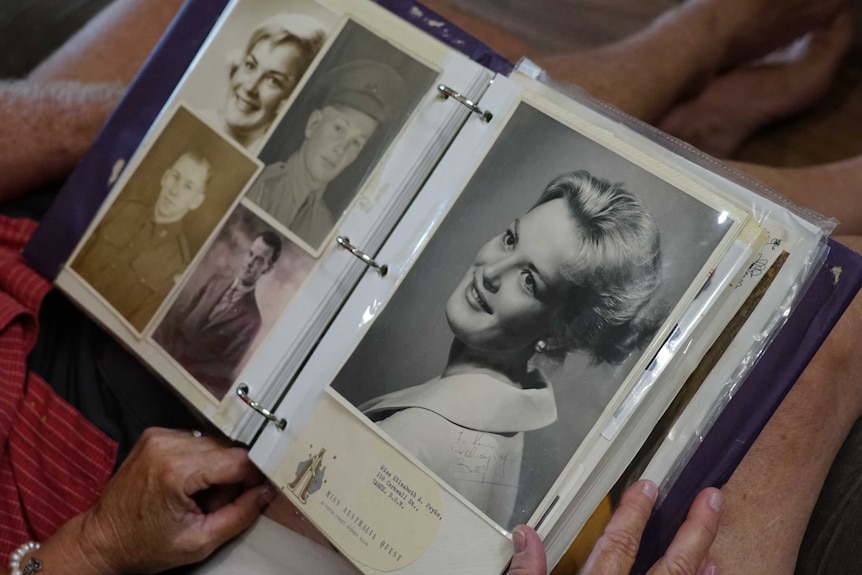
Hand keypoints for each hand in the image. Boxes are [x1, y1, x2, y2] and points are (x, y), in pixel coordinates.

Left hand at [75, 427, 274, 572]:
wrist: (102, 539)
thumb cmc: (143, 545)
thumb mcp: (199, 542)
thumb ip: (240, 515)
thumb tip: (267, 492)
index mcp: (176, 471)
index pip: (238, 460)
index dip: (254, 477)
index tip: (258, 493)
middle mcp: (167, 445)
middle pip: (227, 450)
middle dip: (231, 477)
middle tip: (215, 505)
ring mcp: (159, 436)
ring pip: (214, 444)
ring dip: (216, 468)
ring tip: (197, 497)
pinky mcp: (156, 435)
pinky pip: (196, 441)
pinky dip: (200, 461)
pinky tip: (187, 484)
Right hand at [507, 480, 724, 574]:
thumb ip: (528, 573)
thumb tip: (525, 536)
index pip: (619, 546)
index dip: (635, 514)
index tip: (647, 487)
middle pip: (670, 567)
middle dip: (693, 531)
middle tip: (712, 500)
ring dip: (702, 562)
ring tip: (716, 537)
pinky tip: (710, 571)